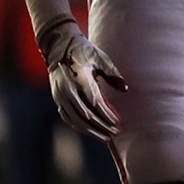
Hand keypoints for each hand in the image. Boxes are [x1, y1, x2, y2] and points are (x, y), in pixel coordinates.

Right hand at [36, 18, 126, 138]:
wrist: (59, 47)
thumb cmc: (83, 50)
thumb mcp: (100, 58)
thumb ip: (113, 74)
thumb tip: (125, 89)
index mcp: (78, 78)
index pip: (95, 102)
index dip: (107, 114)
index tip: (118, 121)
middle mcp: (66, 89)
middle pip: (85, 115)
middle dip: (101, 126)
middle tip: (115, 133)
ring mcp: (59, 96)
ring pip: (75, 119)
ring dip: (91, 130)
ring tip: (105, 137)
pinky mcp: (57, 99)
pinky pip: (68, 117)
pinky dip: (79, 125)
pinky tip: (90, 131)